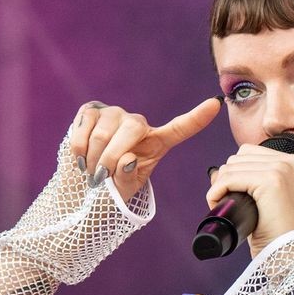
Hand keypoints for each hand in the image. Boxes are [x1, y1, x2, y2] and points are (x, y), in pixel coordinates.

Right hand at [70, 97, 221, 205]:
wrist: (81, 181)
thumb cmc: (110, 186)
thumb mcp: (124, 190)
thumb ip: (129, 179)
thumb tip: (126, 159)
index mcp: (155, 142)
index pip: (180, 128)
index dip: (197, 118)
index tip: (215, 104)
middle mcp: (137, 123)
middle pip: (131, 130)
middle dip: (112, 158)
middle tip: (100, 178)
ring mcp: (113, 114)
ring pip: (103, 134)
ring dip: (92, 160)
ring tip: (91, 172)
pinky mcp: (90, 111)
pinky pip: (84, 129)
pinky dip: (79, 151)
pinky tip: (80, 160)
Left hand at [204, 143, 293, 250]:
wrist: (288, 255)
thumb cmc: (275, 233)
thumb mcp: (265, 200)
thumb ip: (248, 180)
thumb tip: (215, 171)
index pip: (250, 152)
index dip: (235, 172)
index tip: (233, 195)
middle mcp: (291, 162)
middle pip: (240, 156)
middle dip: (226, 179)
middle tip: (226, 203)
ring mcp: (283, 169)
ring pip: (232, 166)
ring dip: (220, 186)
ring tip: (223, 206)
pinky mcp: (272, 180)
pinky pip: (230, 178)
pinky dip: (217, 191)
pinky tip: (217, 204)